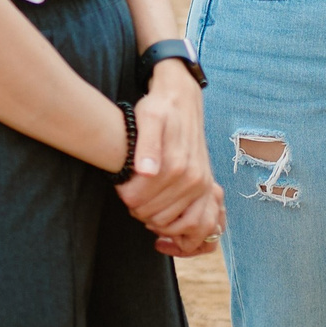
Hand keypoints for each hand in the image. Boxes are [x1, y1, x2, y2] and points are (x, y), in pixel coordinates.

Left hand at [116, 64, 221, 253]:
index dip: (123, 195)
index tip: (120, 183)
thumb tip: (146, 172)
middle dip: (137, 209)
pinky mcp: (205, 187)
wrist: (182, 99)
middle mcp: (193, 179)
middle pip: (153, 215)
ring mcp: (201, 185)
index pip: (137, 200)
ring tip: (142, 202)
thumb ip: (147, 144)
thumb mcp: (148, 117)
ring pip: (169, 223)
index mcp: (176, 166)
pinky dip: (175, 227)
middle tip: (129, 192)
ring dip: (153, 219)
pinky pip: (193, 223)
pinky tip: (159, 215)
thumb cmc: (160, 108)